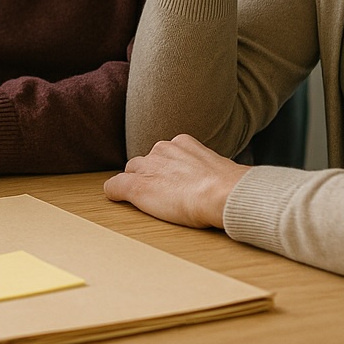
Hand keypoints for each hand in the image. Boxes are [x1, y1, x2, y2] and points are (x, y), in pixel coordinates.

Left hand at [102, 134, 248, 229]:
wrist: (222, 193)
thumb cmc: (229, 186)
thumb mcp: (219, 168)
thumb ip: (208, 169)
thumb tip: (216, 180)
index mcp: (182, 143)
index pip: (164, 154)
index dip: (166, 170)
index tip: (173, 181)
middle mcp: (161, 150)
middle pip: (144, 161)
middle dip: (149, 175)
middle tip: (162, 193)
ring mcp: (147, 167)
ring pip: (131, 172)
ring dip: (138, 183)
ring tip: (150, 200)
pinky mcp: (136, 186)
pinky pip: (114, 186)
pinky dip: (115, 193)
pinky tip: (118, 199)